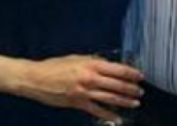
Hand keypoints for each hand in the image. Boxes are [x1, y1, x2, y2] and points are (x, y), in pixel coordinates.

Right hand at [15, 55, 143, 121]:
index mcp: (91, 64)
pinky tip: (117, 118)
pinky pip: (97, 110)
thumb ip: (92, 61)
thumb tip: (106, 64)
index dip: (131, 73)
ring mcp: (84, 92)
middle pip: (117, 84)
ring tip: (135, 103)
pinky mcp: (78, 103)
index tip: (140, 76)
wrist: (36, 78)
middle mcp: (90, 78)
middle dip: (131, 88)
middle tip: (140, 91)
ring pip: (110, 98)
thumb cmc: (55, 66)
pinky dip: (108, 115)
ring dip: (124, 101)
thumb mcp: (76, 58)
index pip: (117, 69)